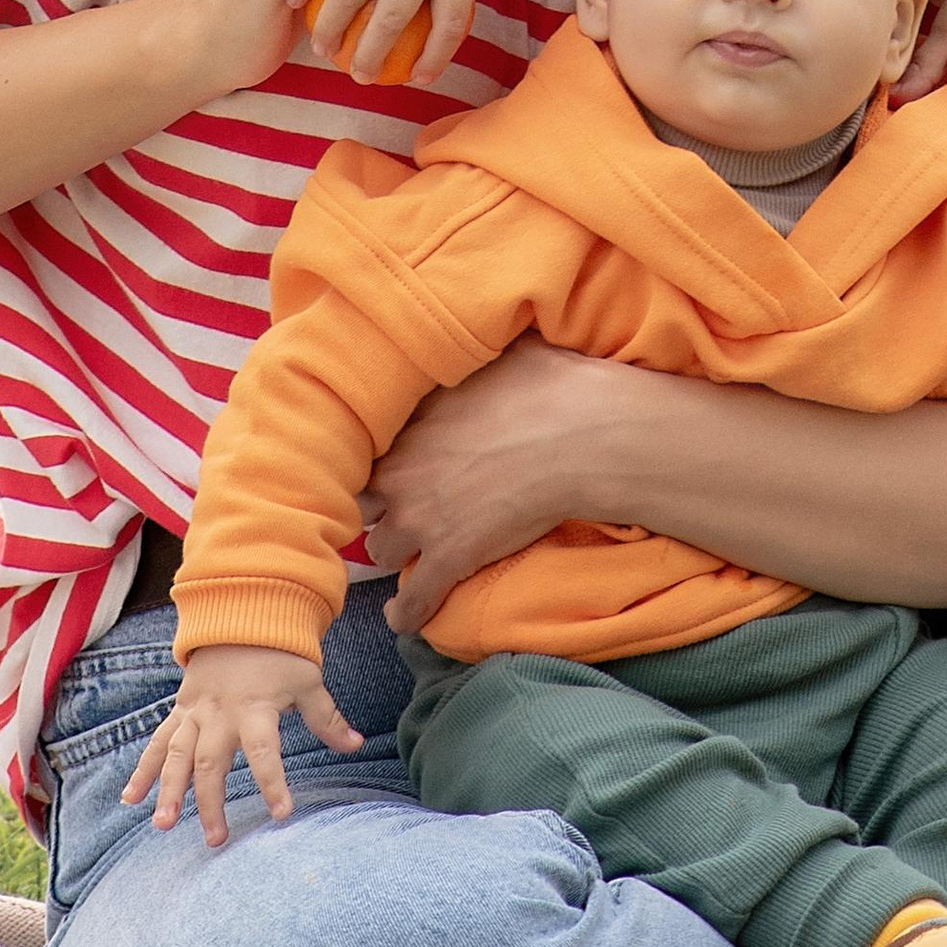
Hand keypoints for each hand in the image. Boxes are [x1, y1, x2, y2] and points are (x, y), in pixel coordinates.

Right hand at [120, 640, 361, 834]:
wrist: (241, 613)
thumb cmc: (280, 652)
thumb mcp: (308, 680)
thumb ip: (327, 718)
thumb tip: (357, 744)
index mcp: (256, 707)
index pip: (265, 750)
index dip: (273, 781)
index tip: (282, 814)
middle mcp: (221, 713)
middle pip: (212, 762)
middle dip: (211, 801)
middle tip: (215, 838)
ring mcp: (196, 712)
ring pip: (177, 754)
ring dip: (168, 790)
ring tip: (162, 825)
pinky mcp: (180, 709)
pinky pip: (157, 741)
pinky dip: (142, 769)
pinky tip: (130, 798)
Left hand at [363, 334, 623, 633]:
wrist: (583, 437)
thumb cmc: (551, 385)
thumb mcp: (503, 350)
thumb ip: (473, 351)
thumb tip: (477, 326)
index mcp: (411, 420)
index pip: (367, 444)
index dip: (379, 454)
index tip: (389, 460)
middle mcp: (404, 470)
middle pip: (363, 499)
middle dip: (376, 503)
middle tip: (394, 506)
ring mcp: (422, 519)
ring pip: (379, 548)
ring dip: (392, 550)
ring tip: (404, 554)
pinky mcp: (449, 559)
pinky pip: (412, 599)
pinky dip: (406, 613)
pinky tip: (401, 620)